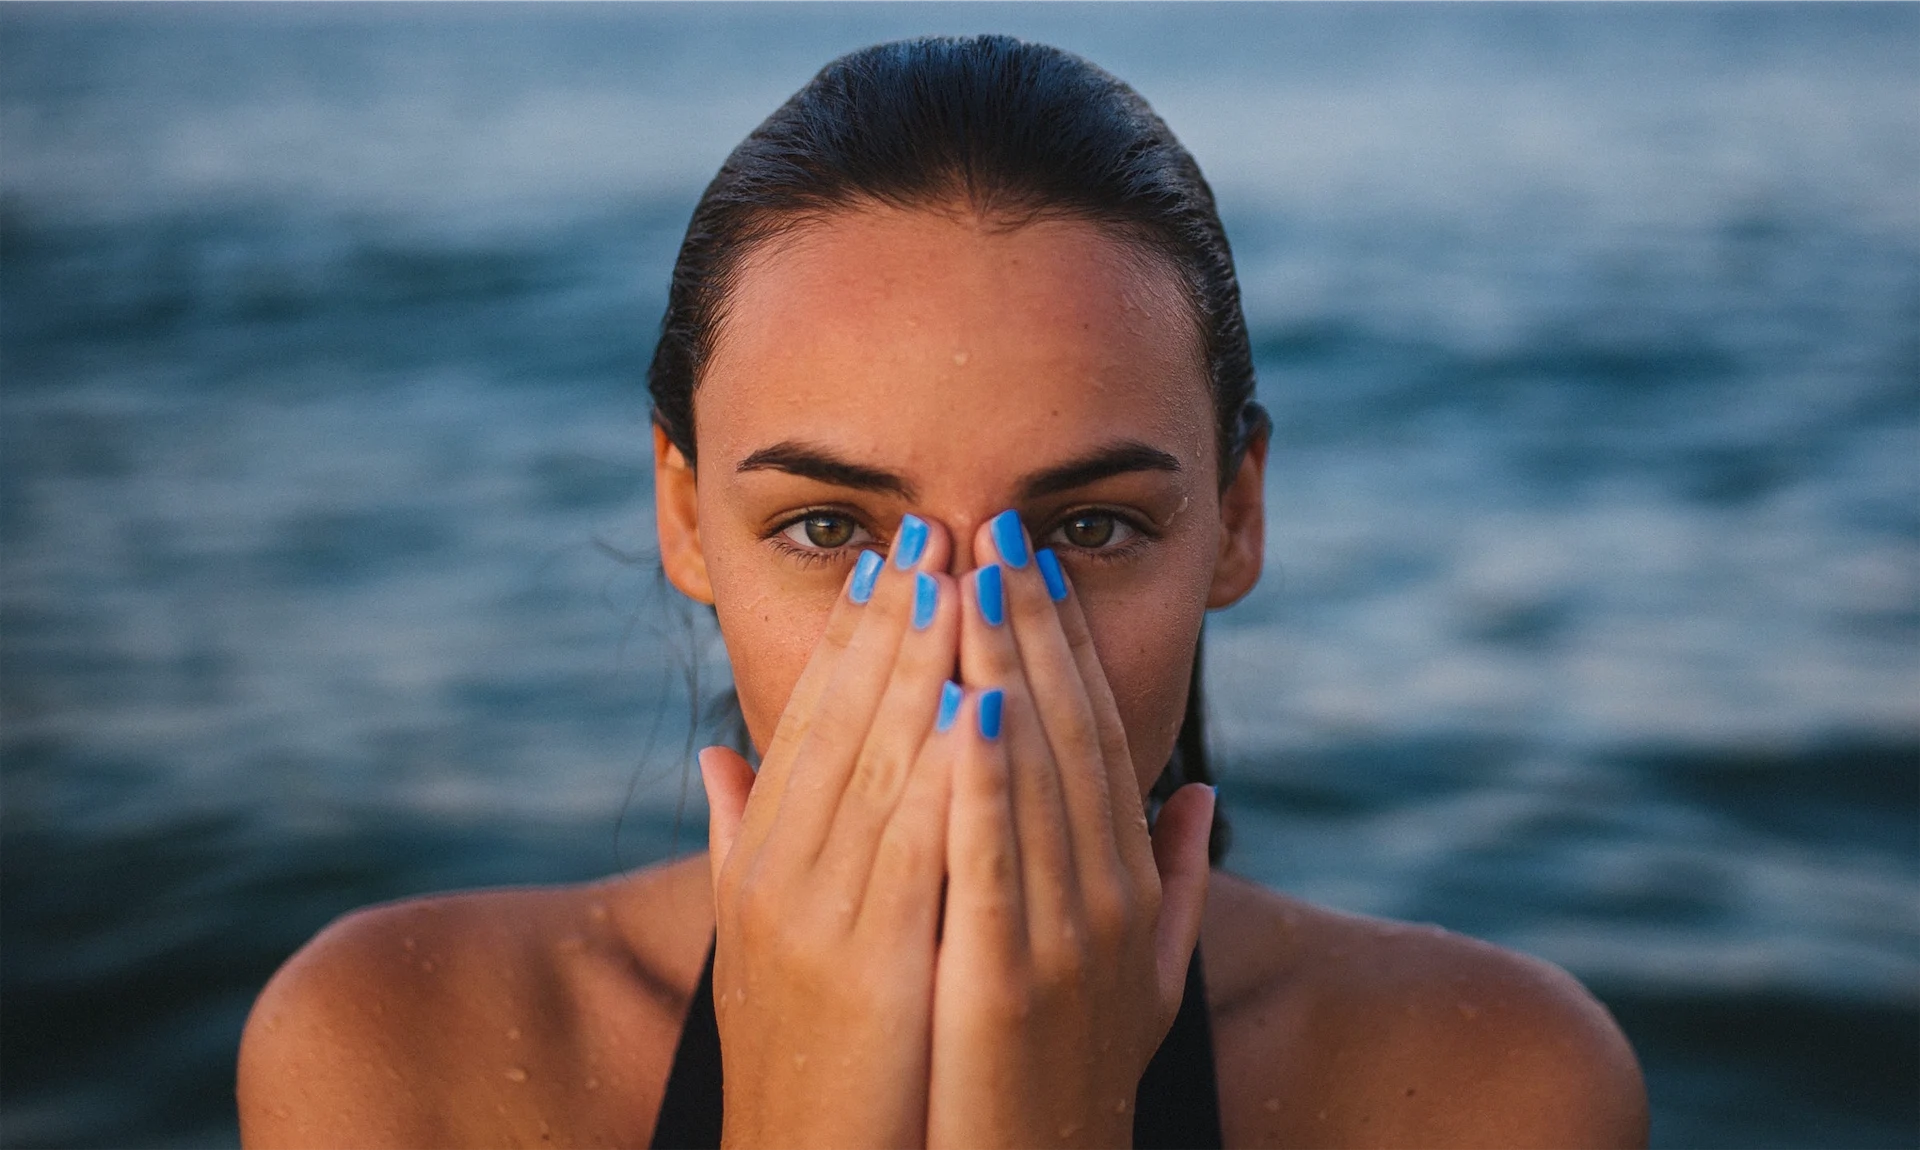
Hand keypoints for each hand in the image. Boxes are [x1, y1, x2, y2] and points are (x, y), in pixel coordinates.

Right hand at [697, 515, 960, 1149]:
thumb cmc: (792, 1060)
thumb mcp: (746, 942)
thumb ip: (733, 840)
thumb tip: (718, 754)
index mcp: (761, 861)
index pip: (810, 721)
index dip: (852, 636)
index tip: (891, 560)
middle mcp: (781, 877)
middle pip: (846, 721)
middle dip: (898, 619)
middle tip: (938, 527)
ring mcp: (822, 921)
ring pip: (881, 764)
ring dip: (927, 663)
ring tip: (964, 577)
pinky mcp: (874, 970)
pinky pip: (918, 851)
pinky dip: (949, 773)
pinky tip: (982, 705)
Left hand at [926, 511, 1215, 1149]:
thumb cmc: (1075, 1082)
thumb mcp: (1144, 980)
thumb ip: (1175, 881)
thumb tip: (1195, 792)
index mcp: (1127, 886)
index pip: (1096, 737)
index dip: (1064, 645)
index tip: (1029, 562)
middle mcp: (1108, 897)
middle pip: (1067, 732)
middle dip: (1029, 624)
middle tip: (991, 526)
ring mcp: (1067, 939)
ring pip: (1032, 773)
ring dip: (999, 665)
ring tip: (965, 572)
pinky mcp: (1009, 982)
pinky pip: (992, 858)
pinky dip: (981, 774)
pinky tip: (961, 698)